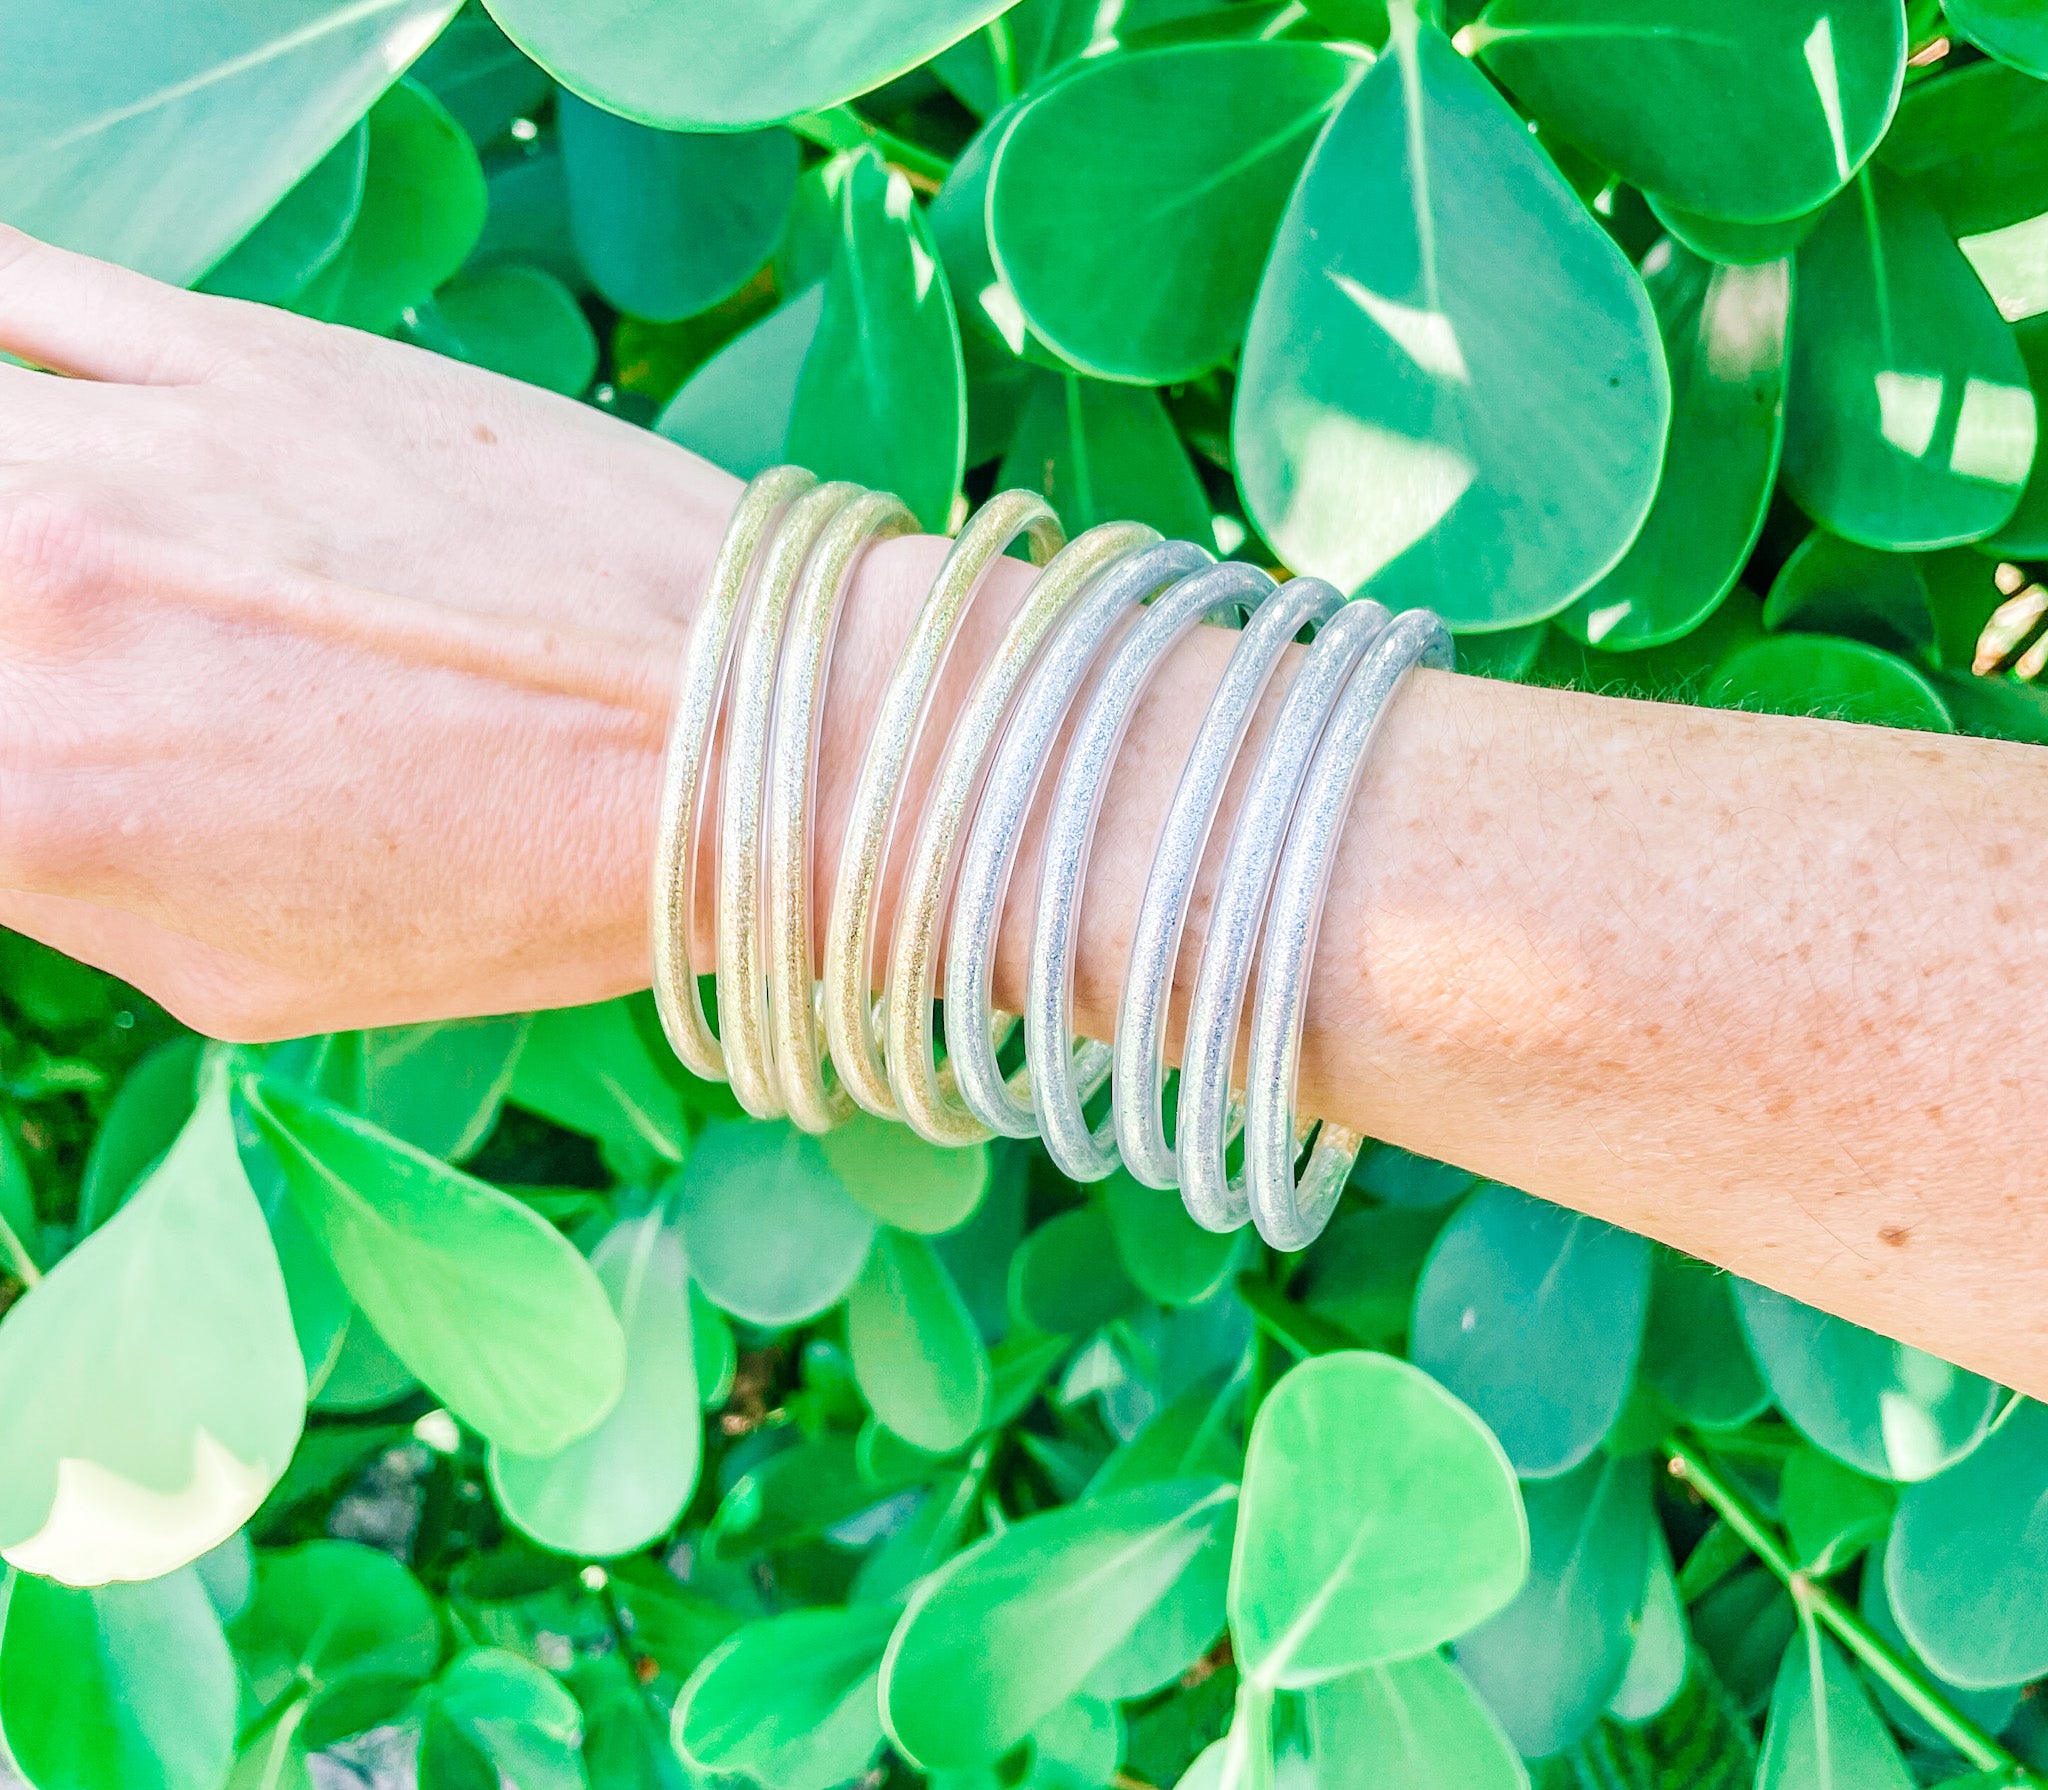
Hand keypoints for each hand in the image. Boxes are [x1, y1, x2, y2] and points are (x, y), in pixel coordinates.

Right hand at [0, 226, 738, 1036]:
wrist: (741, 732)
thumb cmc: (529, 883)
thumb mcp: (250, 973)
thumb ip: (74, 881)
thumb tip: (17, 811)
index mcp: (22, 802)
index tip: (36, 726)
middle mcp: (28, 609)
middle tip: (72, 645)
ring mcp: (127, 455)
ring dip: (2, 495)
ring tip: (93, 552)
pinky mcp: (230, 348)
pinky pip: (10, 284)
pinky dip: (0, 339)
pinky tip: (60, 404)